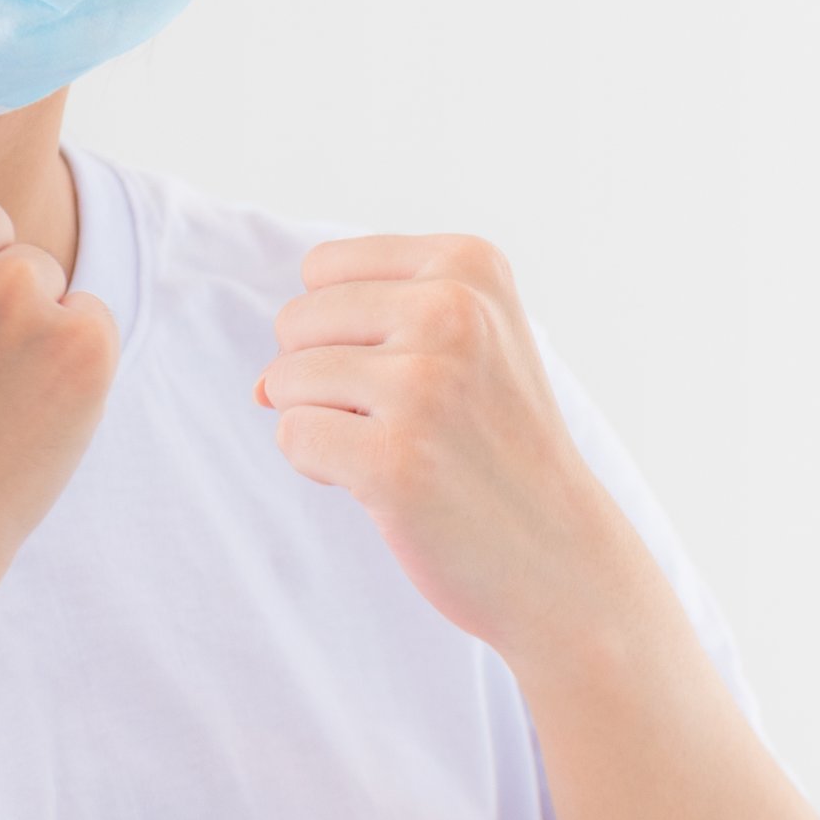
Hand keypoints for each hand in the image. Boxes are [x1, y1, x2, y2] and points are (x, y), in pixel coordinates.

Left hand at [258, 234, 660, 668]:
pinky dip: (320, 467)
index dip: (341, 329)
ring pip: (282, 380)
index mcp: (468, 264)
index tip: (408, 370)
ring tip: (399, 450)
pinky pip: (292, 437)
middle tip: (404, 422)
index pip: (322, 268)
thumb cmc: (500, 447)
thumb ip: (361, 330)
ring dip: (322, 424)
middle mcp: (450, 311)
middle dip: (324, 378)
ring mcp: (424, 386)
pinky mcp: (394, 460)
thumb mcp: (469, 343)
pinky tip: (384, 485)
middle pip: (296, 322)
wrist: (562, 555)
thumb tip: (257, 384)